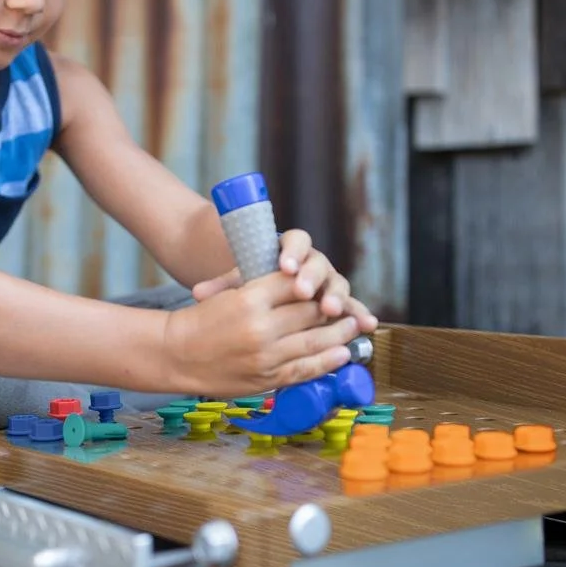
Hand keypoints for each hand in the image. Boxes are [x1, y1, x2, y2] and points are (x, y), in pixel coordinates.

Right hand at [165, 271, 362, 396]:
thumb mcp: (229, 293)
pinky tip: (342, 354)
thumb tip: (303, 288)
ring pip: (314, 341)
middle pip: (310, 312)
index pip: (295, 285)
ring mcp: (265, 356)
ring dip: (339, 334)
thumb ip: (265, 290)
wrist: (176, 354)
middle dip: (331, 307)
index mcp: (249, 299)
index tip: (322, 283)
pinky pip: (305, 369)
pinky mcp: (266, 378)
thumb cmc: (202, 320)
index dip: (313, 283)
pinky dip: (327, 361)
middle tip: (345, 305)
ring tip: (353, 327)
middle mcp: (260, 327)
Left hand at [192, 228, 377, 331]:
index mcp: (289, 249)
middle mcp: (312, 263)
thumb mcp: (237, 281)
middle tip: (303, 291)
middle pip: (318, 264)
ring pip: (337, 284)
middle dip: (312, 278)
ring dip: (336, 296)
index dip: (292, 253)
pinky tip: (367, 325)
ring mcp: (328, 282)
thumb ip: (222, 286)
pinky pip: (351, 307)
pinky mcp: (337, 301)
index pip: (295, 241)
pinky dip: (359, 314)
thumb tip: (198, 293)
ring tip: (330, 309)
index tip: (283, 265)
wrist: (270, 287)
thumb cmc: (252, 282)